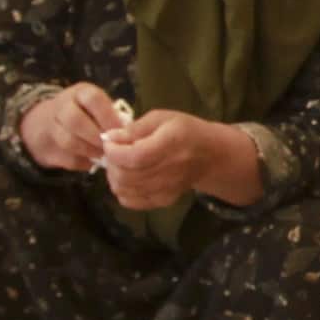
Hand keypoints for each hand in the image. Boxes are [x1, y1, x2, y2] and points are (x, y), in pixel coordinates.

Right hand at [18, 82, 123, 172]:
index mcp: (80, 92)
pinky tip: (92, 161)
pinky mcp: (49, 149)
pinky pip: (67, 158)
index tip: (120, 131)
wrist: (46, 124)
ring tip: (103, 155)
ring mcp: (52, 126)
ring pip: (68, 141)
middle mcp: (63, 106)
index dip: (108, 116)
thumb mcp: (98, 107)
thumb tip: (127, 133)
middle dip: (96, 136)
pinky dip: (83, 162)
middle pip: (75, 120)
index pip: (93, 98)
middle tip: (111, 146)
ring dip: (90, 151)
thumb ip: (111, 117)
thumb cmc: (86, 115)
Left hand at [99, 110, 234, 210]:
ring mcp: (167, 189)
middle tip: (114, 152)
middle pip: (126, 176)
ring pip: (124, 190)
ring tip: (120, 164)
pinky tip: (128, 178)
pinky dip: (122, 190)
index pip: (134, 156)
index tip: (109, 141)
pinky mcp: (163, 201)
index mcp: (171, 144)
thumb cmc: (185, 131)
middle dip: (111, 163)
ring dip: (114, 176)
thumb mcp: (162, 118)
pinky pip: (130, 201)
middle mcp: (170, 170)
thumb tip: (109, 137)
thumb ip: (134, 128)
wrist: (210, 155)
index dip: (114, 151)